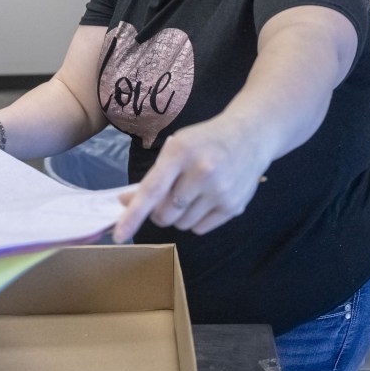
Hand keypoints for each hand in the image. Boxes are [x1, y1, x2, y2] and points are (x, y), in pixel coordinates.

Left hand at [112, 115, 267, 242]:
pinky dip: (196, 220)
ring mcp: (220, 191)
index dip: (133, 215)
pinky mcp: (234, 206)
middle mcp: (202, 172)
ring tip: (190, 194)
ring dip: (178, 216)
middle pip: (165, 214)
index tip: (118, 235)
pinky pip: (200, 229)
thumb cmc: (205, 142)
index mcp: (180, 152)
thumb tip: (125, 203)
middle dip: (159, 213)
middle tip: (167, 198)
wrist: (251, 136)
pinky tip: (206, 199)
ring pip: (182, 224)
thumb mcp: (176, 148)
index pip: (151, 190)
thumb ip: (153, 177)